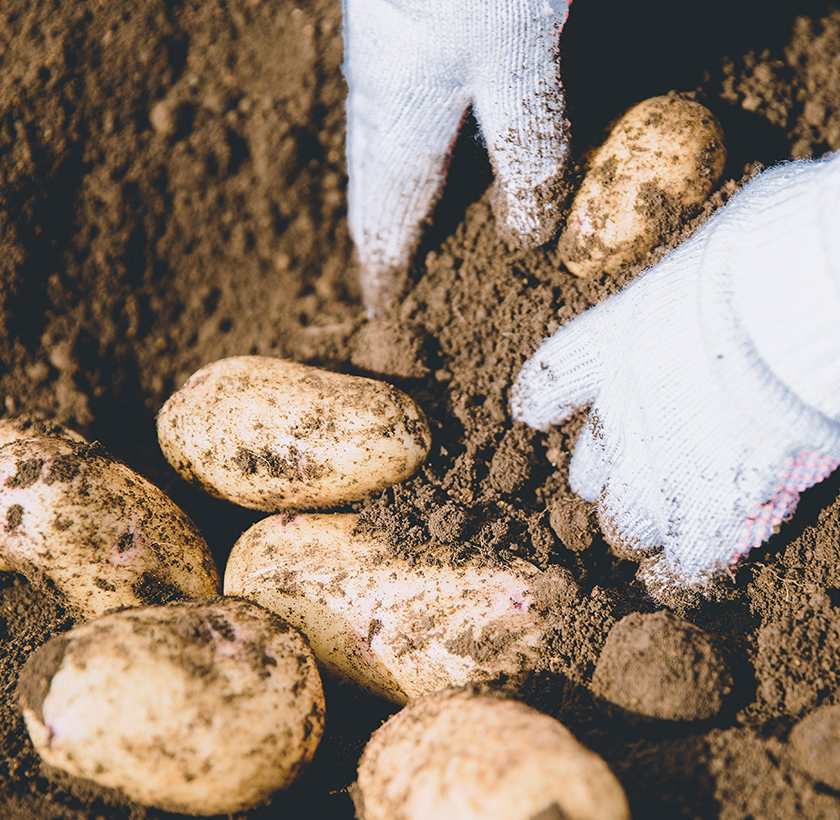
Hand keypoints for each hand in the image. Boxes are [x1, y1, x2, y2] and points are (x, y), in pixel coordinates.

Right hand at [343, 0, 571, 315]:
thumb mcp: (518, 64)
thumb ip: (525, 150)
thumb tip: (527, 236)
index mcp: (398, 128)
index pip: (382, 227)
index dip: (384, 276)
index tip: (383, 316)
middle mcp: (380, 102)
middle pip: (375, 192)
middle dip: (385, 241)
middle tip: (396, 281)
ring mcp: (385, 62)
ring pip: (385, 153)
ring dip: (399, 197)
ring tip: (418, 227)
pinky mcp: (404, 30)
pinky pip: (402, 116)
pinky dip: (418, 152)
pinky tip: (446, 144)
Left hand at [512, 152, 839, 602]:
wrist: (807, 300)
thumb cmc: (777, 248)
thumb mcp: (725, 241)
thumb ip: (708, 281)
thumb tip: (736, 267)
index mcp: (613, 340)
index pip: (550, 382)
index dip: (543, 402)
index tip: (537, 412)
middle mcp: (624, 408)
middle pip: (587, 473)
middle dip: (608, 484)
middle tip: (636, 485)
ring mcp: (663, 464)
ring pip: (625, 523)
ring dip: (640, 527)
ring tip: (663, 528)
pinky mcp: (716, 509)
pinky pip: (681, 562)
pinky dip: (678, 572)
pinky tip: (679, 576)